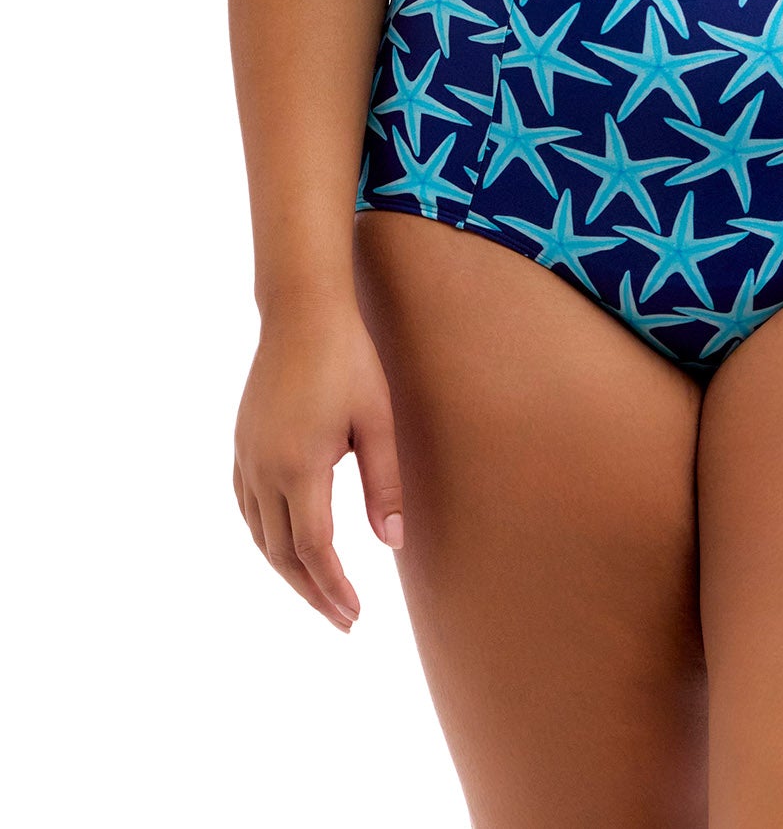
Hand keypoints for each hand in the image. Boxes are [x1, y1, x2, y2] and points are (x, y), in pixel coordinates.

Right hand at [233, 298, 403, 631]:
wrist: (301, 311)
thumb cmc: (350, 360)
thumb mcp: (379, 420)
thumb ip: (384, 484)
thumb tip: (391, 543)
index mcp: (299, 466)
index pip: (314, 549)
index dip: (333, 587)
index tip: (354, 616)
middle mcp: (264, 468)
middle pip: (282, 554)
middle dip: (312, 592)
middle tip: (343, 620)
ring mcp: (246, 457)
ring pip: (259, 536)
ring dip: (287, 570)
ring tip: (320, 592)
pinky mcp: (241, 444)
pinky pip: (246, 508)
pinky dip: (266, 538)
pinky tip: (285, 546)